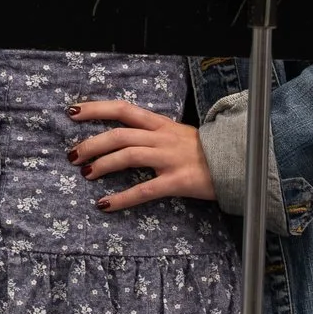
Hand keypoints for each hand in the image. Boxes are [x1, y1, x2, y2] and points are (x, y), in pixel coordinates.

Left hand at [70, 99, 214, 209]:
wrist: (241, 164)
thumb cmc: (204, 151)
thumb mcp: (177, 134)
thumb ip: (151, 134)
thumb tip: (118, 139)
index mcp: (160, 124)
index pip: (123, 109)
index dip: (95, 109)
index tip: (71, 112)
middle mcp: (162, 138)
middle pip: (119, 135)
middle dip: (91, 144)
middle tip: (72, 155)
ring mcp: (170, 159)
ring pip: (128, 156)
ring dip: (102, 165)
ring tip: (85, 174)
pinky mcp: (178, 181)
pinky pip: (145, 190)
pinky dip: (122, 198)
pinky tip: (105, 204)